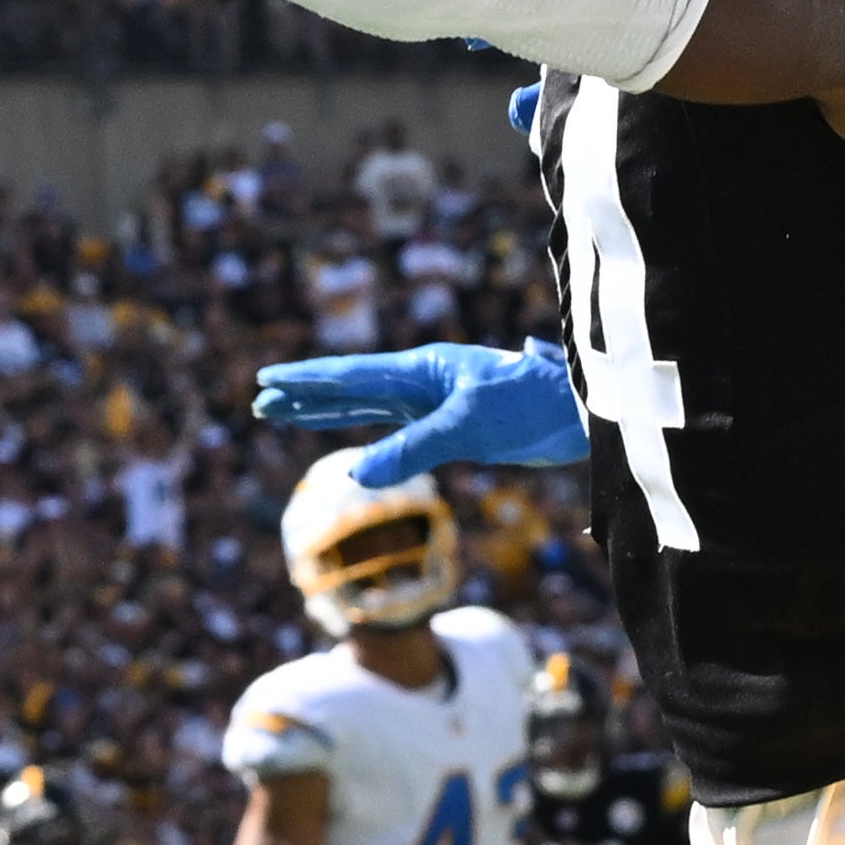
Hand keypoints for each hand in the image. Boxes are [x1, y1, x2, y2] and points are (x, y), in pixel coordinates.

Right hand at [252, 343, 585, 483]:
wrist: (583, 410)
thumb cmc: (533, 405)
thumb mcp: (468, 426)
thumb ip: (413, 449)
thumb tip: (356, 477)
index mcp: (422, 368)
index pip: (350, 375)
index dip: (306, 381)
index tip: (266, 381)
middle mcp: (424, 380)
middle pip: (351, 387)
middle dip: (306, 395)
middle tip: (261, 399)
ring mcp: (437, 401)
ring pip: (369, 406)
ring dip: (328, 412)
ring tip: (287, 414)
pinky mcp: (454, 425)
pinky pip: (394, 427)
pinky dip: (366, 433)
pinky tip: (352, 447)